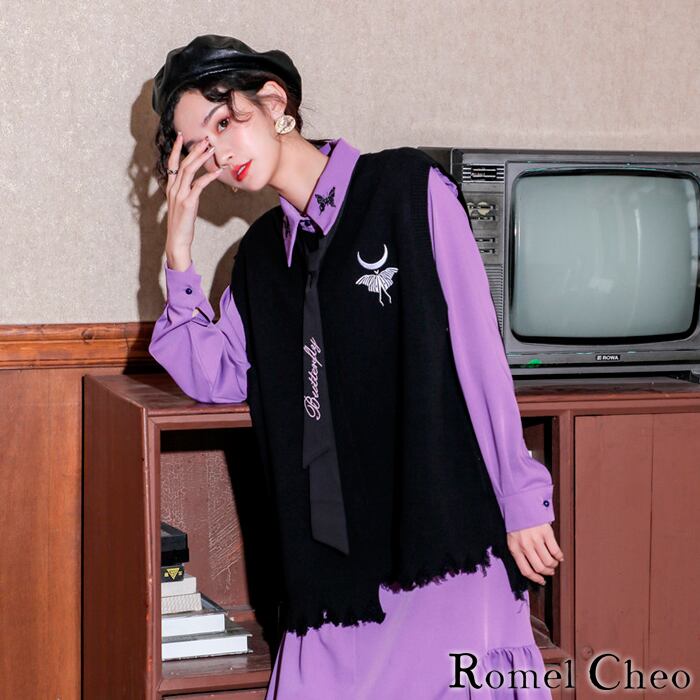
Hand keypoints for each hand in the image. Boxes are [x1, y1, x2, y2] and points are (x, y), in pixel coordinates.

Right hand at [165, 132, 221, 256]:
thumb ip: (186, 192)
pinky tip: (217, 171)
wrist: (177, 239)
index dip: (176, 149)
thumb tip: (194, 185)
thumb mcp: (181, 204)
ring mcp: (180, 195)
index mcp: (171, 188)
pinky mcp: (188, 202)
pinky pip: (198, 185)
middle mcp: (173, 189)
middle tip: (204, 139)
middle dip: (193, 150)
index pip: (171, 163)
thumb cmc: (181, 224)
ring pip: (189, 171)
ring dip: (201, 158)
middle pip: (182, 163)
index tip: (181, 136)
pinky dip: (208, 177)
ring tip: (211, 150)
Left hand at [507, 523, 563, 585]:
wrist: (520, 504)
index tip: (542, 581)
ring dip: (553, 565)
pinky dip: (559, 556)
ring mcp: (536, 539)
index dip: (536, 579)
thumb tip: (531, 568)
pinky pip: (555, 550)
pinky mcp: (546, 533)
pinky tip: (559, 556)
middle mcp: (525, 546)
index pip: (526, 571)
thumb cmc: (516, 523)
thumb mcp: (512, 539)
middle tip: (550, 571)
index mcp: (514, 548)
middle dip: (547, 572)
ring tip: (554, 563)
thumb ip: (518, 552)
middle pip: (539, 568)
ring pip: (548, 561)